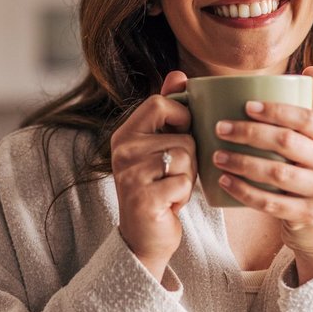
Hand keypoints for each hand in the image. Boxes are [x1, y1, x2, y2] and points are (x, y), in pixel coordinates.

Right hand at [111, 71, 196, 280]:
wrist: (144, 238)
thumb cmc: (159, 188)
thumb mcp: (161, 146)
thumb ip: (169, 109)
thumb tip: (179, 73)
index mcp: (125, 133)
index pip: (161, 103)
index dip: (182, 118)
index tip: (180, 138)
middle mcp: (122, 150)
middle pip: (182, 136)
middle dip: (189, 159)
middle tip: (172, 176)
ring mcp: (130, 174)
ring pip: (186, 159)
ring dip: (188, 179)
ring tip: (170, 190)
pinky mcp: (143, 197)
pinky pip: (183, 183)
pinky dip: (184, 196)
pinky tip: (169, 205)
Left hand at [212, 66, 312, 283]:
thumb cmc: (312, 179)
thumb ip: (311, 111)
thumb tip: (312, 69)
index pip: (306, 118)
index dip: (276, 110)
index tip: (245, 105)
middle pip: (287, 142)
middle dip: (249, 133)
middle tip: (219, 128)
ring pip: (276, 173)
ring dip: (242, 162)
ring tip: (216, 154)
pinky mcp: (307, 216)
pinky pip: (270, 202)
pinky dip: (244, 191)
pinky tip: (224, 182)